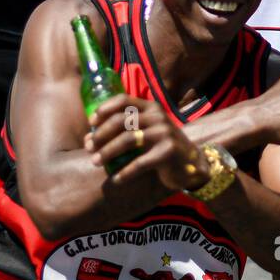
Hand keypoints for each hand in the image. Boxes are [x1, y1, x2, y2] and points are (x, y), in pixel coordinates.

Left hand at [85, 96, 207, 191]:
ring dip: (107, 152)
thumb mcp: (148, 130)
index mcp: (152, 107)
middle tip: (88, 147)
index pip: (123, 100)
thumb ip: (126, 128)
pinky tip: (116, 179)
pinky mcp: (168, 152)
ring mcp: (164, 133)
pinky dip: (124, 172)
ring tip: (94, 161)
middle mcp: (158, 116)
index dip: (104, 109)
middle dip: (100, 135)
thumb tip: (90, 138)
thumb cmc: (161, 146)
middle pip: (121, 121)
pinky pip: (139, 162)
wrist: (191, 163)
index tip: (91, 122)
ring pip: (127, 140)